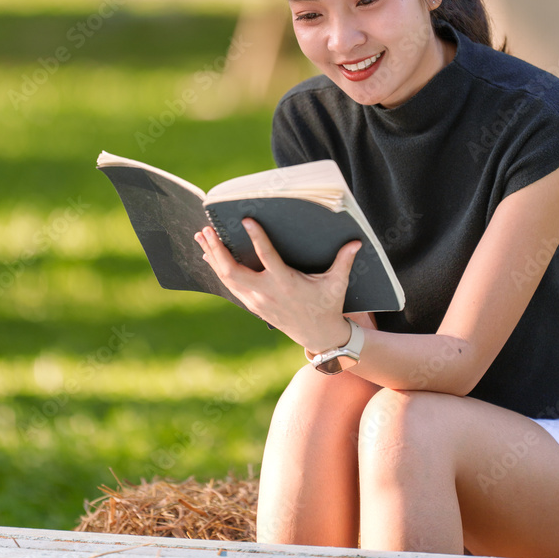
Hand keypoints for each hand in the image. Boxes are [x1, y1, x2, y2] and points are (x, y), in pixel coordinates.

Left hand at [194, 218, 360, 353]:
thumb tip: (357, 241)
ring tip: (201, 237)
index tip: (245, 220)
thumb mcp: (337, 284)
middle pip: (233, 271)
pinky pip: (230, 285)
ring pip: (227, 278)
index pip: (267, 257)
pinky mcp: (253, 304)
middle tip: (207, 230)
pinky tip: (209, 256)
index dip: (256, 237)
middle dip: (217, 250)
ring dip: (212, 257)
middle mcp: (266, 292)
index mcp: (286, 282)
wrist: (318, 337)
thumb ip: (344, 261)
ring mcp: (256, 300)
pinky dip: (218, 270)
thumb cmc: (328, 306)